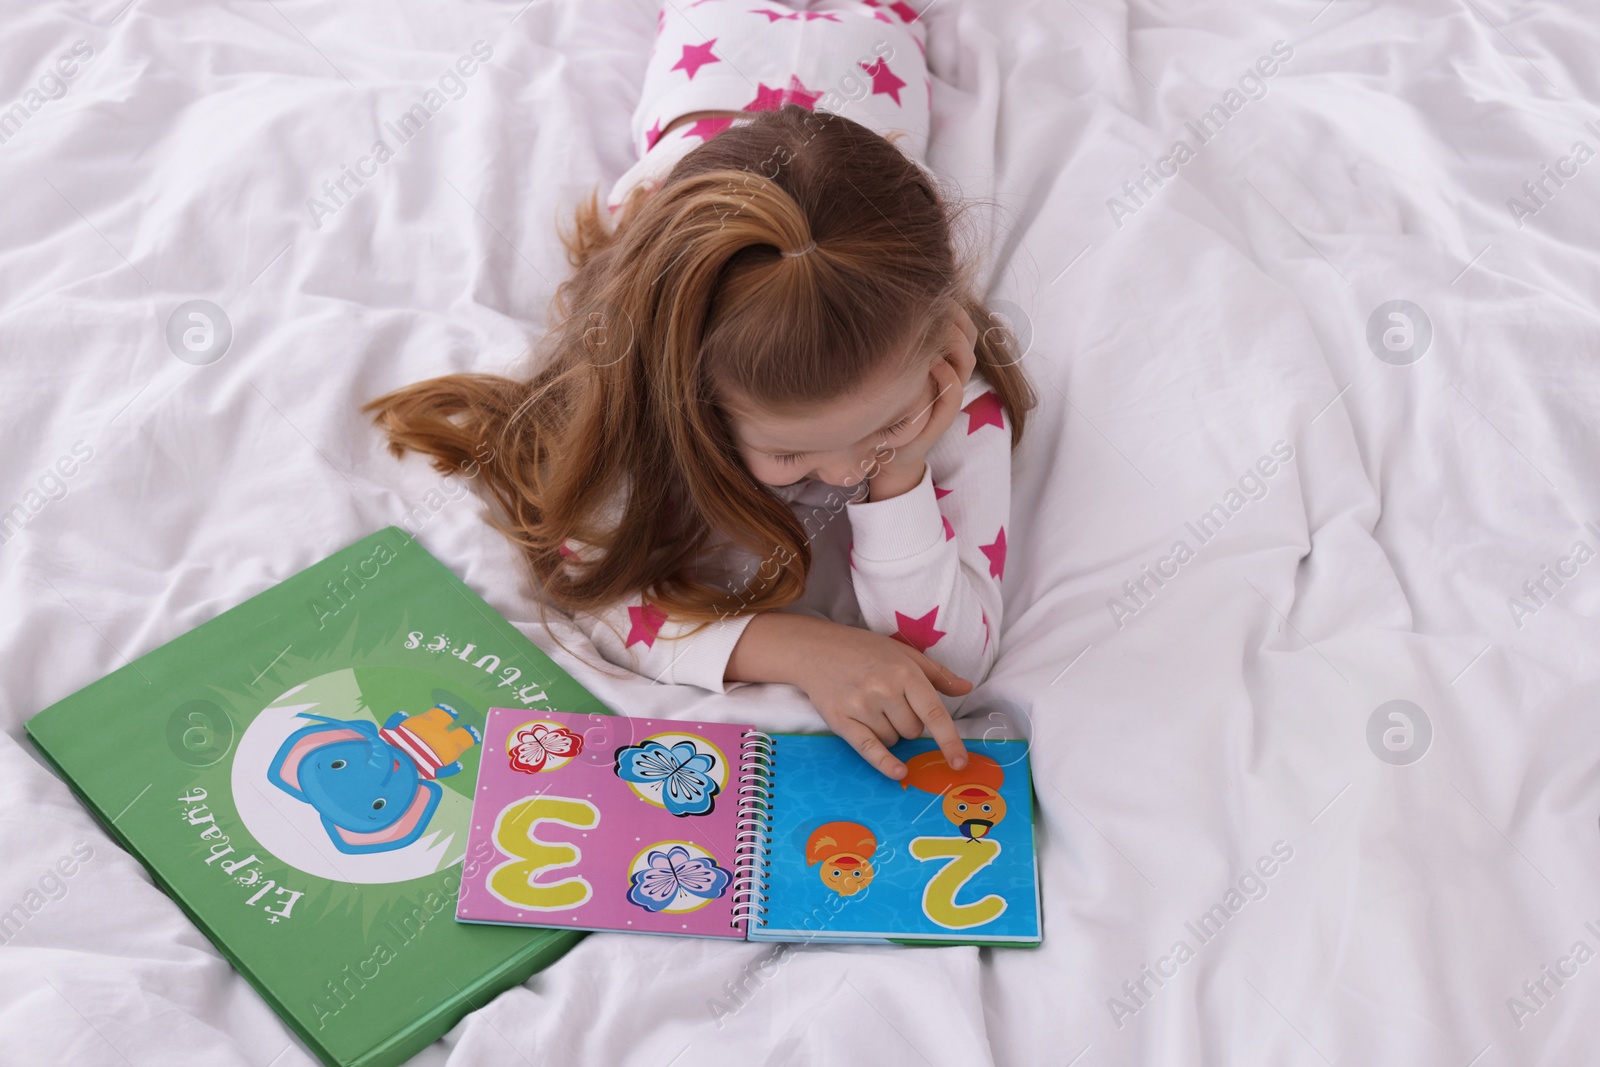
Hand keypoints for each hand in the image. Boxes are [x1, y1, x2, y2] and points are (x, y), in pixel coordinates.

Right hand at [784, 618, 971, 778]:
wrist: (816, 649)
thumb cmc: (864, 649)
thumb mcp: (904, 653)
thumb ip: (938, 674)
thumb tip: (967, 689)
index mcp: (904, 672)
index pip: (934, 713)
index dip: (950, 740)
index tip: (961, 762)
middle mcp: (884, 689)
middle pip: (913, 730)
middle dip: (909, 725)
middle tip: (890, 703)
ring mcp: (862, 706)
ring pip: (893, 740)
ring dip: (890, 733)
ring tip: (872, 707)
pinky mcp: (841, 720)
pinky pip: (870, 749)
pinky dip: (885, 762)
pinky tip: (898, 772)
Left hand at [866, 301, 979, 500]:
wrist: (885, 452)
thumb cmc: (885, 406)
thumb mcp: (890, 368)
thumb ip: (895, 342)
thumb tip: (883, 304)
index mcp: (941, 360)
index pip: (960, 325)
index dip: (953, 306)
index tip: (934, 289)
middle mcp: (949, 376)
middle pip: (967, 337)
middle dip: (955, 316)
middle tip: (937, 300)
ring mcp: (947, 396)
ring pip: (966, 360)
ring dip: (953, 340)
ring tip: (934, 326)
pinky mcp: (940, 417)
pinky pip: (954, 390)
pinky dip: (945, 373)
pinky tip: (929, 361)